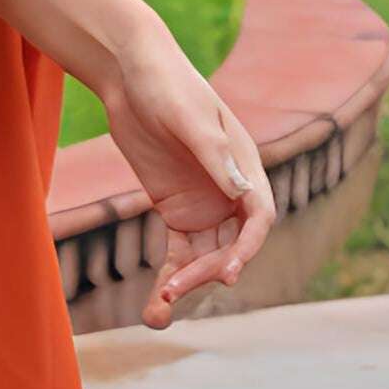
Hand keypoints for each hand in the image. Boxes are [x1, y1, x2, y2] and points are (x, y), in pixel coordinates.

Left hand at [98, 28, 276, 326]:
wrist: (129, 73)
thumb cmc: (167, 85)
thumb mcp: (189, 118)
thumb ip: (215, 156)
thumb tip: (243, 193)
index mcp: (245, 166)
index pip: (259, 216)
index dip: (248, 247)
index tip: (230, 273)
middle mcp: (230, 190)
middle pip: (231, 244)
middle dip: (207, 271)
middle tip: (171, 290)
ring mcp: (205, 202)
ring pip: (206, 256)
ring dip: (187, 285)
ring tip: (156, 315)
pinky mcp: (176, 209)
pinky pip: (179, 251)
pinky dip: (170, 275)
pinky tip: (155, 301)